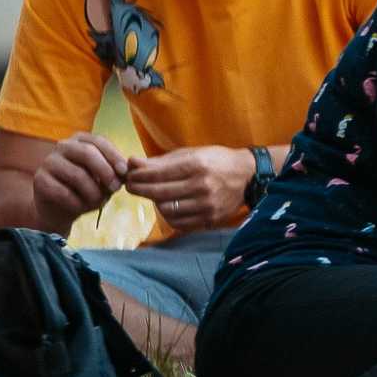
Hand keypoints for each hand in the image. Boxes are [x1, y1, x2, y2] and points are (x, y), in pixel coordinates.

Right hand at [30, 133, 129, 230]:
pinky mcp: (39, 180)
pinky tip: (80, 208)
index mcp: (80, 140)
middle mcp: (63, 146)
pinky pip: (64, 192)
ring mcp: (48, 161)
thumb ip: (115, 172)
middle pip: (87, 153)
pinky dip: (77, 203)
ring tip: (98, 202)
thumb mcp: (105, 179)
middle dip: (105, 172)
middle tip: (115, 189)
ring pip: (77, 175)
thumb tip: (127, 170)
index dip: (114, 156)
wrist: (61, 209)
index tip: (124, 172)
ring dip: (93, 192)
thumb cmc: (88, 189)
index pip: (99, 141)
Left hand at [123, 145, 256, 234]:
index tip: (129, 176)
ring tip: (154, 195)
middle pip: (158, 192)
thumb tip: (132, 163)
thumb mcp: (191, 154)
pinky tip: (169, 206)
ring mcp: (206, 205)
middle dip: (139, 189)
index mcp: (197, 165)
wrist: (248, 176)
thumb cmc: (216, 161)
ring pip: (166, 209)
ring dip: (155, 202)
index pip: (157, 174)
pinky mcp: (210, 219)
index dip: (138, 176)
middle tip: (131, 186)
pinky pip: (178, 222)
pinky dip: (169, 215)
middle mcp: (202, 186)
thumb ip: (161, 161)